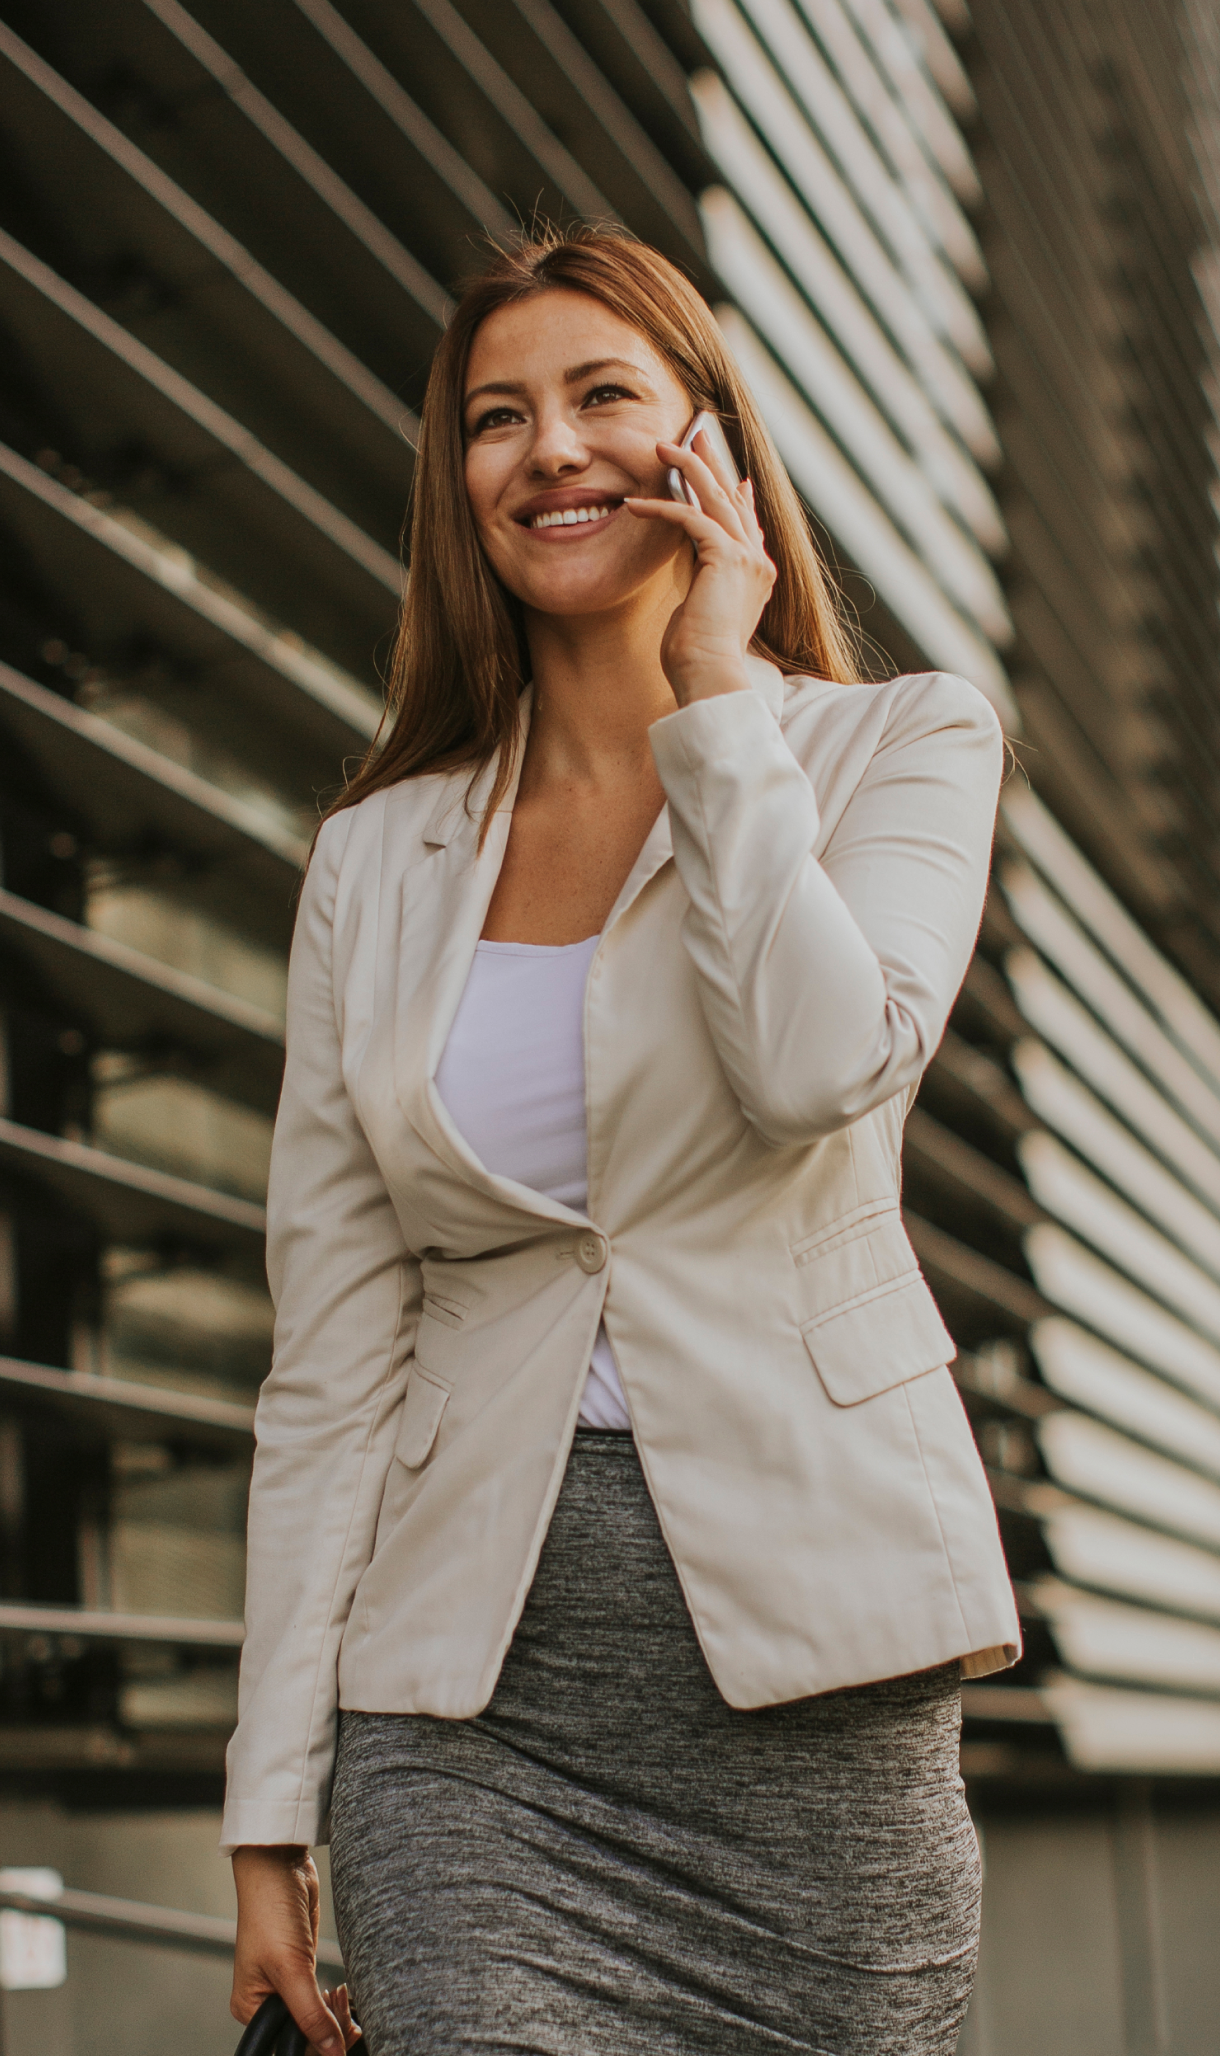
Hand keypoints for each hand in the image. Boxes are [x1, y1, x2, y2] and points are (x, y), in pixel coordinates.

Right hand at [231, 1847, 358, 2054]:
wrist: (281, 1866)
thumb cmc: (270, 1910)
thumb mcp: (291, 1968)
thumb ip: (311, 2014)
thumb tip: (332, 2052)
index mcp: (251, 2007)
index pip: (289, 2044)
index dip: (319, 2046)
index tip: (344, 2035)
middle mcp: (266, 2000)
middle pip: (305, 2035)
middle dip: (330, 2030)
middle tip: (349, 2016)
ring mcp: (286, 1985)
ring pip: (317, 2019)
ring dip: (336, 2016)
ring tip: (344, 1999)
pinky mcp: (303, 1968)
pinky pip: (322, 1999)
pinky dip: (335, 2002)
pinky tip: (342, 1994)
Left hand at [624, 429, 775, 707]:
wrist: (709, 675)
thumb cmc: (698, 659)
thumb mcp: (702, 614)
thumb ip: (706, 588)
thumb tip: (699, 578)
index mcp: (756, 576)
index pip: (747, 524)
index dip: (737, 496)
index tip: (731, 476)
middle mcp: (757, 562)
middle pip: (733, 499)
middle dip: (712, 464)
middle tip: (694, 435)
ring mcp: (746, 558)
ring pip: (716, 496)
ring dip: (687, 467)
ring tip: (660, 447)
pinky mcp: (725, 558)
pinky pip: (690, 518)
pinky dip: (661, 507)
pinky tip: (633, 505)